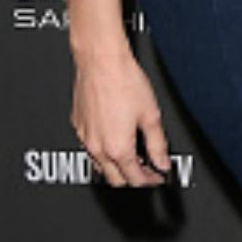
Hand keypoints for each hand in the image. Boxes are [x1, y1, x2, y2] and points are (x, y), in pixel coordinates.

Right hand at [71, 51, 170, 186]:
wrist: (101, 60)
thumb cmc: (124, 81)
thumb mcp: (151, 115)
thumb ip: (158, 144)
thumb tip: (163, 162)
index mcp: (118, 148)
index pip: (135, 179)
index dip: (150, 180)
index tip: (158, 176)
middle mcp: (98, 147)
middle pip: (115, 179)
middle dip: (133, 178)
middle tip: (148, 169)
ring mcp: (85, 137)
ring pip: (100, 165)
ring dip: (117, 166)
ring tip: (134, 154)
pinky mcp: (78, 125)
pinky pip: (91, 148)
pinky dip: (104, 151)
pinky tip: (116, 138)